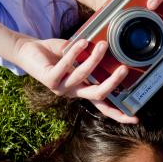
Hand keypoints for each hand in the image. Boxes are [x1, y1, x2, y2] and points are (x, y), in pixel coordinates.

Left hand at [14, 36, 137, 123]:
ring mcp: (61, 88)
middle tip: (124, 69)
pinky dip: (76, 52)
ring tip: (103, 45)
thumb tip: (110, 50)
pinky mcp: (49, 80)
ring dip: (95, 59)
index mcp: (82, 89)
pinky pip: (66, 66)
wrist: (27, 51)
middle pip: (98, 95)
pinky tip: (82, 42)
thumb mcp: (78, 58)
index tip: (135, 119)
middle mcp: (73, 92)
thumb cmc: (55, 54)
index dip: (118, 114)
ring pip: (83, 76)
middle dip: (113, 83)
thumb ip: (91, 59)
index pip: (103, 106)